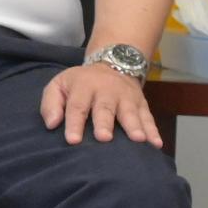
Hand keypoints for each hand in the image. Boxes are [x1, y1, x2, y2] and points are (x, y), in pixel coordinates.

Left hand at [41, 56, 164, 147]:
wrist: (112, 64)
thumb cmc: (80, 83)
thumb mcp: (59, 85)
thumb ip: (51, 103)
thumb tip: (51, 124)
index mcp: (83, 86)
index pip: (77, 106)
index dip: (75, 123)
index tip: (73, 140)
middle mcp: (106, 91)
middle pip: (105, 108)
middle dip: (105, 123)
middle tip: (104, 138)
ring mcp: (126, 97)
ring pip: (130, 112)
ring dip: (134, 126)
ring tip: (138, 140)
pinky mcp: (141, 104)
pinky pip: (148, 117)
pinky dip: (153, 131)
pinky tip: (156, 144)